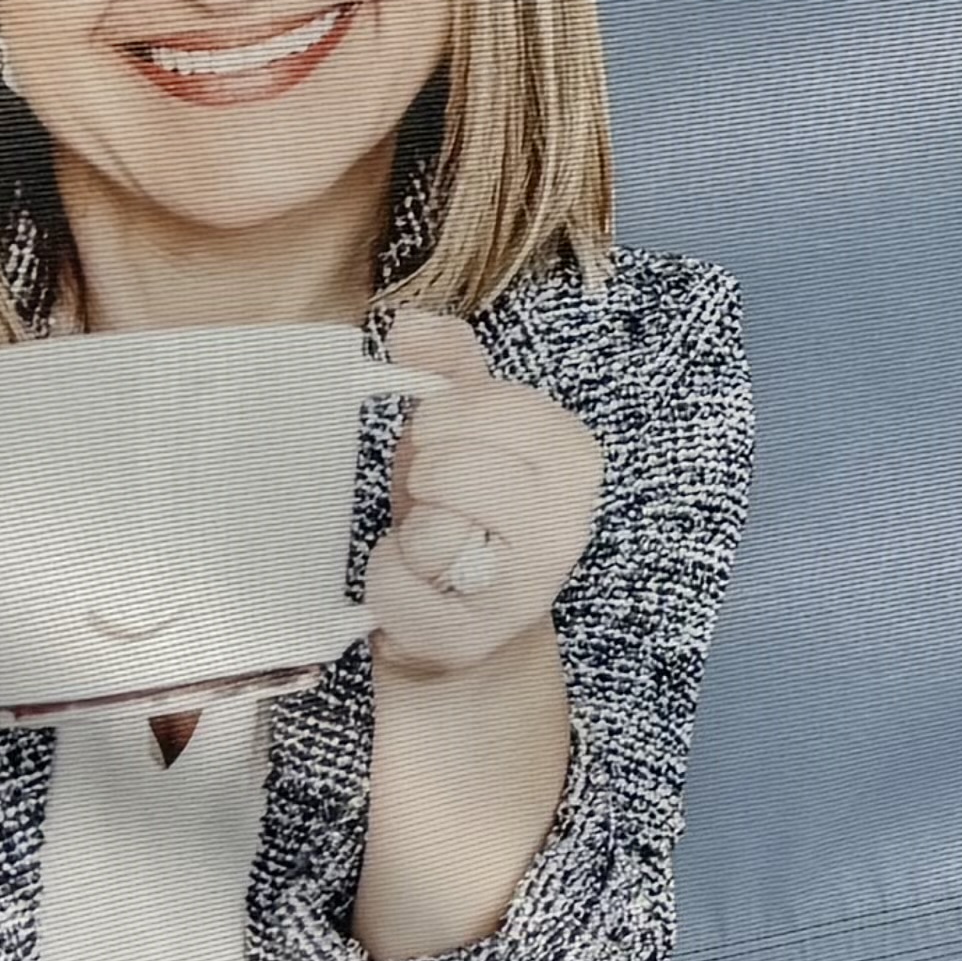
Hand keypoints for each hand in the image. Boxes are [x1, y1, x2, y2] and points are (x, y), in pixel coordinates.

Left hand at [358, 305, 600, 689]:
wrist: (465, 617)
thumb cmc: (465, 509)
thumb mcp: (464, 430)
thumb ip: (447, 366)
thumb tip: (411, 322)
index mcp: (574, 458)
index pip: (490, 406)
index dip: (444, 417)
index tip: (443, 438)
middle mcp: (567, 524)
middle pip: (451, 466)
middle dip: (426, 476)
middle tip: (440, 497)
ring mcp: (526, 589)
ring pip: (429, 530)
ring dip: (410, 532)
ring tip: (434, 543)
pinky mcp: (473, 637)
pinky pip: (397, 584)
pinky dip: (387, 580)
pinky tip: (417, 586)